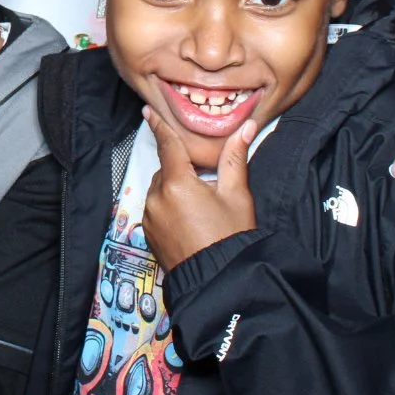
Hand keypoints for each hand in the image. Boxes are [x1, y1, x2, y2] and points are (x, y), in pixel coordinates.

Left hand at [142, 103, 258, 271]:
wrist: (220, 282)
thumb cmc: (232, 238)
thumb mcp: (237, 196)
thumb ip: (235, 158)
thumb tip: (246, 128)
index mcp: (177, 184)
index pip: (166, 145)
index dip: (159, 126)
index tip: (149, 111)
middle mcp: (156, 198)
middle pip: (166, 170)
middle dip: (182, 171)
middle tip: (206, 185)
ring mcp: (150, 218)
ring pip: (160, 190)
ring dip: (174, 190)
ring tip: (201, 209)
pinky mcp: (149, 234)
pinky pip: (156, 210)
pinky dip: (168, 208)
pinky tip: (190, 222)